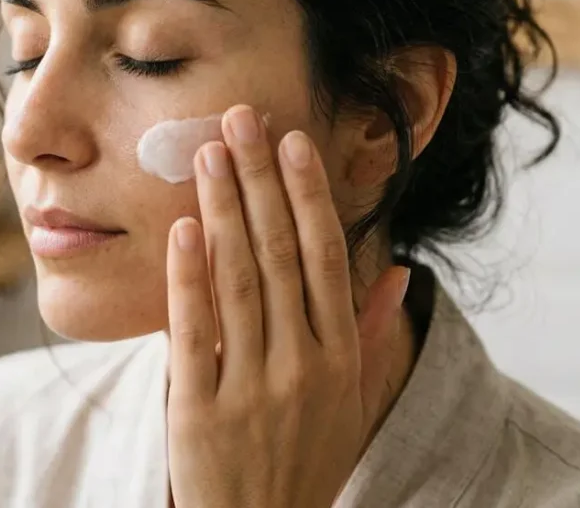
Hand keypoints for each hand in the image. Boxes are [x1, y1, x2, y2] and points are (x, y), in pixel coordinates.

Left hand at [165, 105, 409, 507]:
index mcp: (339, 357)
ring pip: (238, 281)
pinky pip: (195, 333)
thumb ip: (370, 336)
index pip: (323, 257)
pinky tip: (183, 230)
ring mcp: (251, 388)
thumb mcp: (350, 403)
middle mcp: (302, 366)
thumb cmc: (304, 459)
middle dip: (259, 181)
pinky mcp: (199, 411)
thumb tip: (397, 273)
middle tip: (239, 120)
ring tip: (207, 155)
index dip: (307, 195)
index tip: (291, 142)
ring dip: (223, 210)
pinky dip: (189, 278)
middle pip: (278, 254)